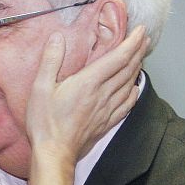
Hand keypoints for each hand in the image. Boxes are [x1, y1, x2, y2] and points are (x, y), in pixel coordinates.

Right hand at [27, 25, 147, 168]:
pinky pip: (126, 105)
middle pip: (127, 69)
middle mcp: (102, 94)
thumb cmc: (45, 122)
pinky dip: (133, 93)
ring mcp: (106, 110)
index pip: (118, 58)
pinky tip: (135, 89)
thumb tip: (57, 37)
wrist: (54, 153)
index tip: (140, 30)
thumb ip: (50, 61)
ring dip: (137, 69)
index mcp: (89, 82)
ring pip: (129, 85)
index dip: (132, 42)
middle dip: (138, 52)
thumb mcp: (40, 88)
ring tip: (141, 58)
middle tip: (144, 39)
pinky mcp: (105, 123)